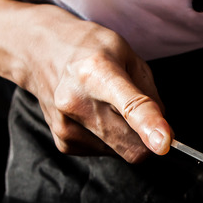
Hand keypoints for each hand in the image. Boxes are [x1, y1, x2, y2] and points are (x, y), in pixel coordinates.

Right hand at [24, 7, 171, 162]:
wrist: (39, 51)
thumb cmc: (88, 48)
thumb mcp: (127, 54)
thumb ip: (149, 93)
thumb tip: (163, 132)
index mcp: (98, 72)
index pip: (130, 106)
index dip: (150, 126)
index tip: (164, 144)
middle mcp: (76, 102)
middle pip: (130, 144)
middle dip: (148, 138)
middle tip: (143, 114)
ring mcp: (66, 126)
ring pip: (122, 152)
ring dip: (127, 136)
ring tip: (109, 105)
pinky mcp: (63, 142)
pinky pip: (106, 153)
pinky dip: (111, 139)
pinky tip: (96, 114)